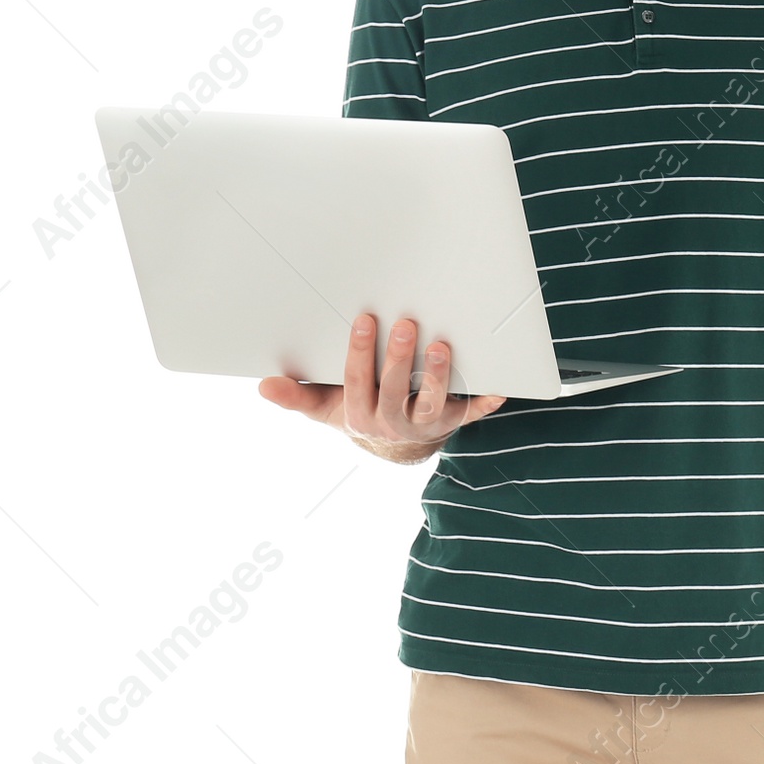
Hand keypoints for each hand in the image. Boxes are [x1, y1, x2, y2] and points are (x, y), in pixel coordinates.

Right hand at [258, 317, 505, 459]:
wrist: (396, 445)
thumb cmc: (359, 411)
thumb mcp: (325, 408)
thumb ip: (298, 397)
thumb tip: (264, 384)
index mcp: (359, 415)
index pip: (357, 382)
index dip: (360, 352)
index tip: (364, 319)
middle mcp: (393, 423)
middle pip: (395, 392)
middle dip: (399, 360)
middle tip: (404, 324)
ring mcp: (426, 424)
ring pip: (433, 405)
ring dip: (438, 377)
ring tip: (441, 346)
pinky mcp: (454, 421)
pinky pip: (471, 414)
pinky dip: (485, 403)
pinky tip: (499, 389)